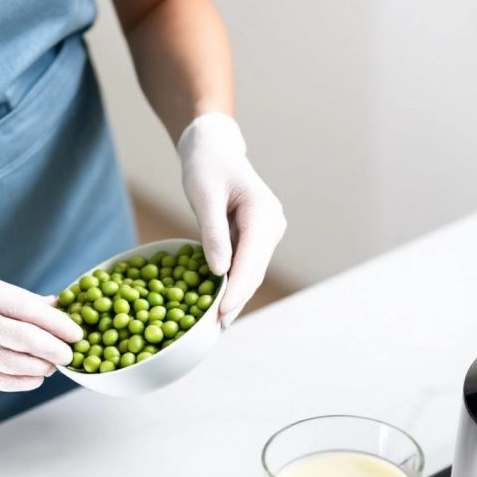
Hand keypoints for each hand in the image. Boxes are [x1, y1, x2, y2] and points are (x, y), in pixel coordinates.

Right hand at [0, 257, 82, 391]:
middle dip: (56, 351)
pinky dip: (22, 381)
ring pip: (17, 368)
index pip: (32, 313)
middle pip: (29, 343)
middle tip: (70, 352)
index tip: (77, 332)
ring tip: (52, 363)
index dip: (60, 325)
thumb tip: (57, 308)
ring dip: (42, 368)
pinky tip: (34, 376)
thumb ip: (17, 300)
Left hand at [178, 113, 285, 327]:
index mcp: (263, 213)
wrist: (214, 148)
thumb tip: (219, 271)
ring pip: (251, 272)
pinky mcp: (255, 238)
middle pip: (254, 271)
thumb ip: (213, 232)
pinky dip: (232, 284)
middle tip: (217, 328)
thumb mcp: (204, 195)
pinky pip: (244, 265)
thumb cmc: (206, 166)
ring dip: (235, 296)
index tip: (221, 313)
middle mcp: (272, 226)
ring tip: (217, 324)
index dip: (237, 289)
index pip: (252, 260)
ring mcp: (266, 233)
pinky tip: (218, 303)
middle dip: (237, 300)